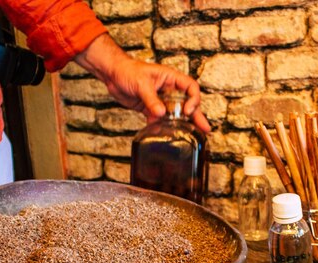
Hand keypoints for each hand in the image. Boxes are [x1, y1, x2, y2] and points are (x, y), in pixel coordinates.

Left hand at [74, 34, 209, 132]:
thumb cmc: (128, 70)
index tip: (187, 110)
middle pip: (187, 103)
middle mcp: (169, 89)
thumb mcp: (141, 83)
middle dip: (196, 116)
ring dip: (181, 124)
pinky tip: (163, 134)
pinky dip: (162, 127)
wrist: (113, 74)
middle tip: (204, 129)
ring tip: (191, 136)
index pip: (190, 87)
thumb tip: (161, 113)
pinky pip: (160, 119)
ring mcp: (161, 100)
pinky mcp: (151, 109)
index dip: (193, 99)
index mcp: (171, 78)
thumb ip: (151, 99)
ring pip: (175, 113)